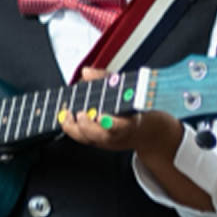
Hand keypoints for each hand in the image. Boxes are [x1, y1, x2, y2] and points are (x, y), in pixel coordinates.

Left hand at [61, 69, 212, 212]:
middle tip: (80, 113)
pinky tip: (66, 117)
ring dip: (74, 127)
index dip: (111, 123)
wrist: (149, 134)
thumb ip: (106, 80)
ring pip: (88, 139)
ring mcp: (108, 142)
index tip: (103, 117)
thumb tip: (87, 72)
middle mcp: (118, 135)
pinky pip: (82, 138)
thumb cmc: (139, 110)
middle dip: (87, 126)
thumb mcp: (129, 91)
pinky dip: (73, 128)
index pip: (121, 126)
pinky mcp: (99, 143)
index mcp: (131, 123)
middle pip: (100, 135)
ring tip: (66, 114)